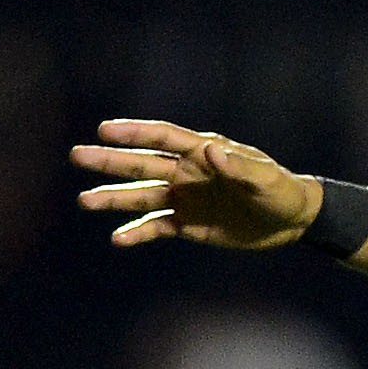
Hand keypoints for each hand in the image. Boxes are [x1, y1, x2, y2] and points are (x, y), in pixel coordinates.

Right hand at [71, 120, 318, 249]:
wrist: (290, 220)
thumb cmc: (281, 190)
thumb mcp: (264, 178)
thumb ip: (237, 166)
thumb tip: (210, 151)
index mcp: (204, 152)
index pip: (164, 137)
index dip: (135, 133)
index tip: (104, 129)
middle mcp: (187, 172)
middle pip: (143, 165)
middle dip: (110, 161)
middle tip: (77, 155)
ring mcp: (184, 198)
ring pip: (141, 197)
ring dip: (113, 199)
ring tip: (84, 201)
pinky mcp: (187, 225)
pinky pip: (156, 228)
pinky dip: (137, 233)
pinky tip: (117, 239)